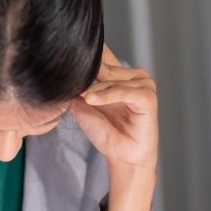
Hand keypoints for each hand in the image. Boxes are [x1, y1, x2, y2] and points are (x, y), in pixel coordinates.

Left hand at [69, 44, 158, 169]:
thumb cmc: (105, 132)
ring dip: (94, 89)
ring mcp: (144, 85)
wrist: (122, 157)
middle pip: (104, 67)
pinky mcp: (148, 98)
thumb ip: (77, 87)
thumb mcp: (83, 105)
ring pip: (111, 80)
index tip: (65, 52)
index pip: (102, 54)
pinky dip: (106, 95)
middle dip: (86, 75)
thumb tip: (62, 72)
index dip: (86, 54)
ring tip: (82, 98)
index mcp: (120, 73)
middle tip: (71, 83)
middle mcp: (134, 75)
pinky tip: (91, 100)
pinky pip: (123, 92)